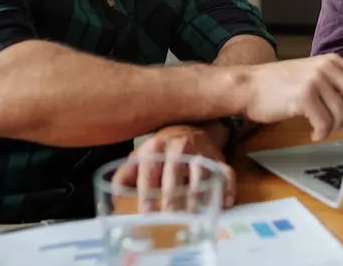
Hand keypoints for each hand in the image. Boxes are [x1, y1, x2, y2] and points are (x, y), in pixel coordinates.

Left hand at [114, 124, 236, 208]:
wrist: (190, 127)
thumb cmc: (162, 148)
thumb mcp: (141, 156)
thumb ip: (126, 175)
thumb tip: (114, 196)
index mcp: (157, 146)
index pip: (150, 170)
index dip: (147, 192)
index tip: (146, 211)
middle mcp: (180, 146)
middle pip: (176, 172)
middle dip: (173, 195)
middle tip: (170, 215)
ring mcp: (201, 152)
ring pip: (202, 173)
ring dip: (198, 195)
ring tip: (194, 213)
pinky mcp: (219, 158)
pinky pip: (227, 173)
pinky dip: (228, 188)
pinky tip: (223, 204)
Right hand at [242, 54, 342, 141]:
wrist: (248, 86)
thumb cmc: (281, 85)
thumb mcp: (313, 75)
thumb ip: (338, 83)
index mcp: (334, 61)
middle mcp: (327, 66)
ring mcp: (315, 80)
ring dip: (335, 128)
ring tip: (323, 129)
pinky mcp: (303, 96)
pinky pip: (325, 122)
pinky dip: (321, 133)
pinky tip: (313, 133)